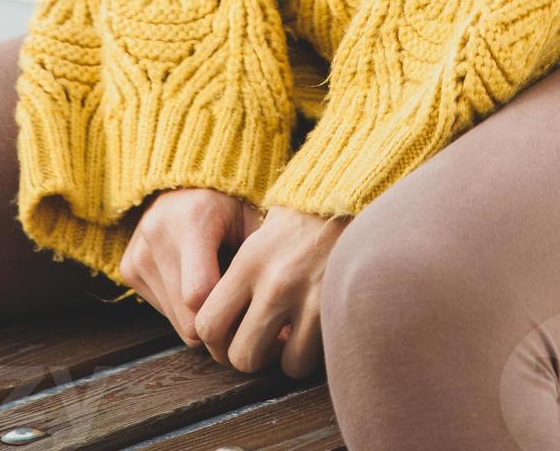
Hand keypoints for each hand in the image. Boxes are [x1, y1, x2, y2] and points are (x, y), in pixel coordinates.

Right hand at [117, 186, 260, 348]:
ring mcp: (138, 253)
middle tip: (240, 311)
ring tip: (218, 288)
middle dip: (217, 324)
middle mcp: (157, 235)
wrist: (189, 179)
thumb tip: (288, 330)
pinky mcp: (128, 268)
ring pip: (174, 321)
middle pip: (186, 318)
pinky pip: (161, 310)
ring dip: (199, 316)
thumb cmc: (232, 202)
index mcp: (192, 220)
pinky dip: (182, 307)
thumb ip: (263, 266)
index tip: (250, 312)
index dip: (228, 315)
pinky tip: (195, 281)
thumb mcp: (255, 221)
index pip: (199, 295)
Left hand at [194, 203, 349, 379]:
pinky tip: (311, 337)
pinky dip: (306, 358)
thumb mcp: (263, 234)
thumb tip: (220, 315)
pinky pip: (306, 359)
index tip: (232, 338)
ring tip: (289, 341)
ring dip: (281, 360)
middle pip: (239, 355)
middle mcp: (271, 281)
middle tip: (262, 346)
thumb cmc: (305, 216)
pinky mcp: (330, 307)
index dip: (218, 343)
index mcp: (248, 261)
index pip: (208, 324)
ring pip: (275, 364)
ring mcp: (303, 296)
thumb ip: (242, 274)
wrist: (350, 195)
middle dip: (249, 358)